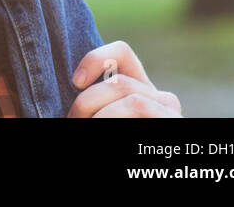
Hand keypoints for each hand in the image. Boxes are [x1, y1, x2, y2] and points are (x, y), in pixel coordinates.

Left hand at [67, 41, 182, 117]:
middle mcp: (160, 97)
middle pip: (119, 82)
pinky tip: (102, 127)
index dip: (96, 59)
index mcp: (140, 89)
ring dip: (99, 114)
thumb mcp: (96, 109)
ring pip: (130, 97)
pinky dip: (111, 116)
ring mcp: (170, 111)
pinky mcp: (173, 121)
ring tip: (84, 126)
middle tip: (73, 118)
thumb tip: (60, 80)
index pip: (122, 51)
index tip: (75, 81)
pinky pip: (138, 104)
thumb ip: (89, 96)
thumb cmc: (104, 124)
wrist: (143, 181)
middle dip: (88, 102)